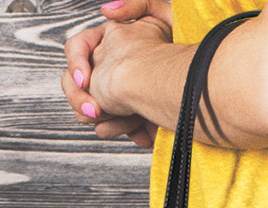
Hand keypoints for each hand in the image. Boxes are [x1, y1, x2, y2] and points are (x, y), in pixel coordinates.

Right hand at [62, 0, 172, 147]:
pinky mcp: (127, 117)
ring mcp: (114, 95)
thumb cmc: (183, 51)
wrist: (193, 88)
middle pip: (75, 86)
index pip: (77, 49)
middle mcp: (108, 69)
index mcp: (110, 43)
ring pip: (90, 111)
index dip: (76, 63)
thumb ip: (136, 5)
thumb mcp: (162, 16)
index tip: (86, 81)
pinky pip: (111, 128)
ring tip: (127, 122)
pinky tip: (142, 134)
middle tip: (95, 112)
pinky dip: (125, 130)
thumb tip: (106, 11)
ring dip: (107, 119)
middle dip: (82, 100)